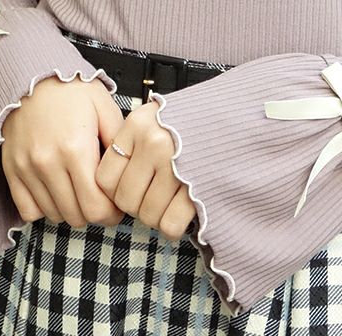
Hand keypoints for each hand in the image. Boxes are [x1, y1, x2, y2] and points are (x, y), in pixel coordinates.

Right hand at [0, 74, 127, 228]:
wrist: (32, 76)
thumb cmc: (71, 90)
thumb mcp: (104, 106)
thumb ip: (119, 141)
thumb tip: (128, 171)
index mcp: (76, 148)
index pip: (96, 207)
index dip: (112, 212)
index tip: (116, 204)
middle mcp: (48, 163)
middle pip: (76, 216)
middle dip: (94, 213)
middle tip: (100, 199)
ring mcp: (27, 169)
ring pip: (54, 215)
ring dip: (71, 210)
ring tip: (79, 191)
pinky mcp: (12, 171)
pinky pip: (28, 210)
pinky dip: (44, 208)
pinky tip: (56, 191)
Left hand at [95, 99, 196, 241]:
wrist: (236, 115)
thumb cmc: (189, 122)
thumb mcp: (154, 118)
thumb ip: (131, 144)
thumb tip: (108, 189)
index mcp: (138, 124)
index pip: (105, 178)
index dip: (116, 190)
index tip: (132, 185)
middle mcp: (154, 143)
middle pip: (126, 201)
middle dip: (138, 205)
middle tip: (155, 193)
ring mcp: (176, 165)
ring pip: (147, 215)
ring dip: (157, 215)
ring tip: (171, 197)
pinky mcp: (197, 187)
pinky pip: (169, 225)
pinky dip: (173, 226)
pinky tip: (182, 209)